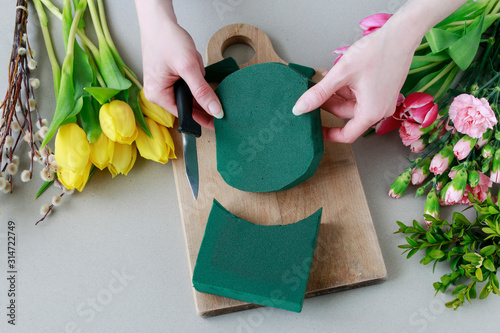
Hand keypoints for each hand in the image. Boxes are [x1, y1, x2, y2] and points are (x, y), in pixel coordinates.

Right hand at [137, 8, 221, 128]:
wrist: (158, 20)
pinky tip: (189, 62)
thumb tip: (215, 110)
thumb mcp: (189, 66)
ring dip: (195, 79)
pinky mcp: (166, 78)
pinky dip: (192, 73)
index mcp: (158, 95)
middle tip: (196, 70)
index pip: (186, 114)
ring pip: (189, 92)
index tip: (219, 121)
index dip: (204, 117)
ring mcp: (161, 86)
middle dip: (198, 88)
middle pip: (188, 103)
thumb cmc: (166, 39)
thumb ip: (202, 91)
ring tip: (190, 62)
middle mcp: (157, 93)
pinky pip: (185, 83)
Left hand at [292, 27, 416, 142]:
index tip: (316, 131)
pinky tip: (337, 75)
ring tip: (325, 79)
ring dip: (337, 94)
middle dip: (329, 104)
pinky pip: (360, 95)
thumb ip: (319, 93)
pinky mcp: (383, 90)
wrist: (400, 35)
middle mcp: (379, 110)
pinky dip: (347, 88)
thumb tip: (301, 108)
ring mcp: (382, 100)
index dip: (329, 134)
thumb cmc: (377, 53)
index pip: (347, 135)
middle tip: (313, 94)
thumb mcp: (341, 74)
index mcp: (371, 113)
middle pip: (346, 115)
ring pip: (352, 103)